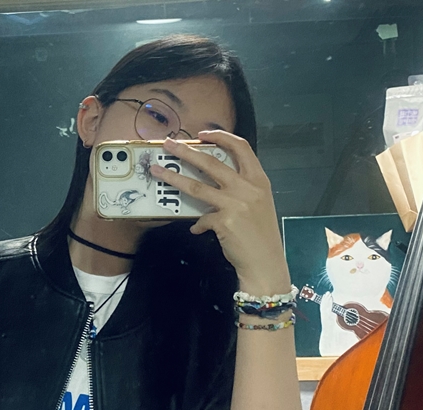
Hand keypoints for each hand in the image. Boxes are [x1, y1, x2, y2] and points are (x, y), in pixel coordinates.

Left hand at [149, 130, 289, 295]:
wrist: (265, 262)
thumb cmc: (262, 234)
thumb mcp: (260, 204)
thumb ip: (242, 190)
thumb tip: (215, 185)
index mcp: (259, 180)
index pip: (241, 147)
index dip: (221, 136)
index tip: (203, 134)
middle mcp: (247, 188)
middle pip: (211, 162)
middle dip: (186, 151)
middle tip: (169, 145)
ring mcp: (235, 204)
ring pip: (196, 186)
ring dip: (174, 178)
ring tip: (157, 172)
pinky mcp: (223, 221)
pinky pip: (201, 218)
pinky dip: (197, 223)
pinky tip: (197, 229)